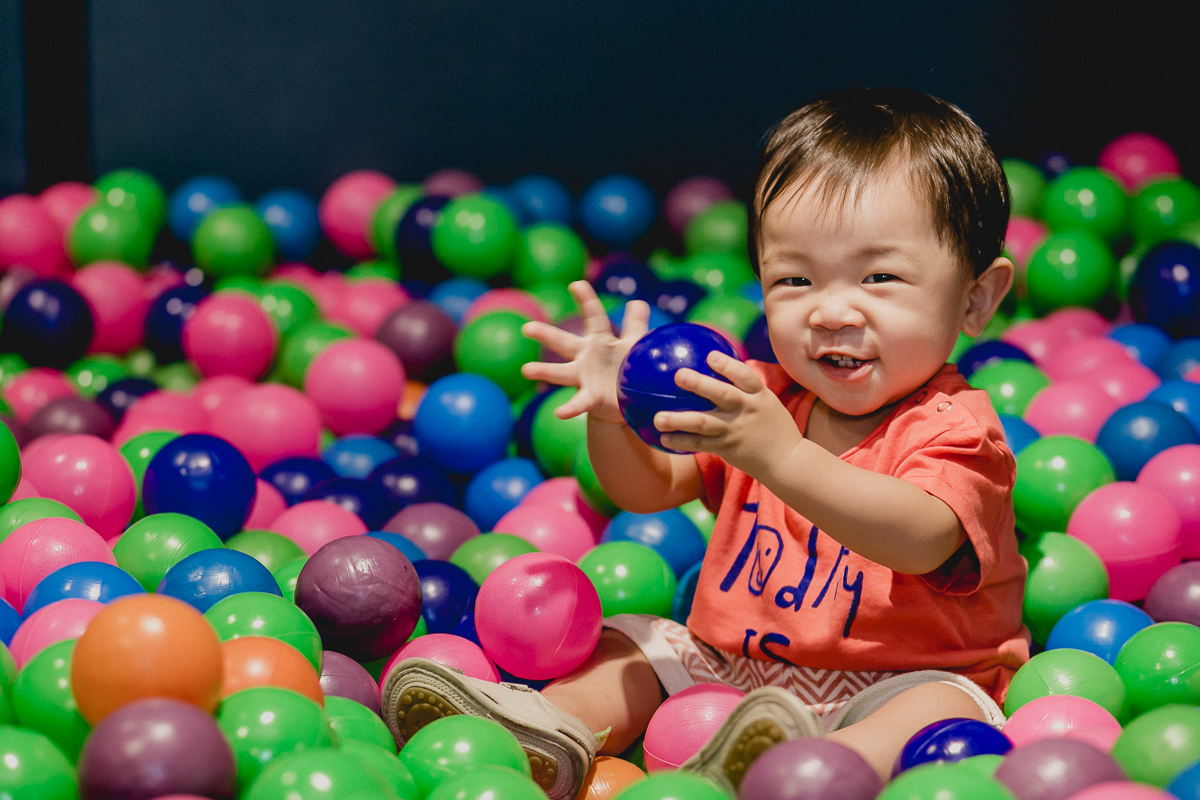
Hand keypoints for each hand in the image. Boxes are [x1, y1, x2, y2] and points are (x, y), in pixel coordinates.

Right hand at [521, 281, 648, 423]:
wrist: (627, 401)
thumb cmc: (628, 367)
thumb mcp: (635, 343)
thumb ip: (635, 323)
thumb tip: (637, 302)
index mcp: (599, 340)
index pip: (593, 316)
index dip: (586, 299)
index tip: (576, 284)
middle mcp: (586, 356)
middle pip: (564, 342)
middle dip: (546, 334)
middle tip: (526, 328)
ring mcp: (585, 378)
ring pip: (561, 373)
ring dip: (544, 371)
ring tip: (526, 370)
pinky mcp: (590, 398)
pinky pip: (578, 403)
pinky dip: (569, 408)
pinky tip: (559, 413)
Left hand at [655, 351, 802, 476]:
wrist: (788, 460)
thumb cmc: (772, 426)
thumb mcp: (766, 401)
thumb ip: (744, 387)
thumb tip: (715, 364)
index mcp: (759, 395)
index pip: (745, 376)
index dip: (728, 366)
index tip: (710, 356)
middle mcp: (747, 410)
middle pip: (722, 395)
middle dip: (700, 384)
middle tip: (678, 375)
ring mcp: (735, 430)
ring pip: (705, 423)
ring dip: (680, 420)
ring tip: (658, 418)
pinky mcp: (727, 448)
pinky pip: (701, 445)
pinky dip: (682, 441)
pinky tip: (664, 438)